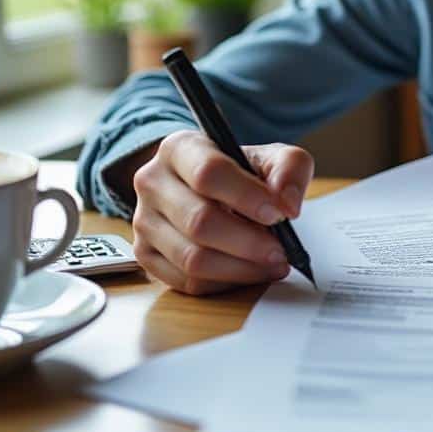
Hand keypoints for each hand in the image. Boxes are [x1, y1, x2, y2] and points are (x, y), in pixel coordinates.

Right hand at [130, 130, 313, 295]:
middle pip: (199, 221)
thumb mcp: (270, 157)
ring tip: (271, 265)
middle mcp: (152, 182)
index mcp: (179, 148)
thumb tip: (287, 203)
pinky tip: (247, 273)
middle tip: (281, 251)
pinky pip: (186, 281)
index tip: (279, 214)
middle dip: (248, 242)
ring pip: (191, 258)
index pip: (208, 173)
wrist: (206, 189)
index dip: (247, 197)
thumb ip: (289, 168)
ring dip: (240, 268)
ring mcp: (143, 221)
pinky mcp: (145, 254)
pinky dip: (224, 283)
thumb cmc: (239, 173)